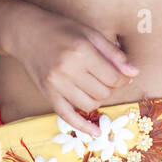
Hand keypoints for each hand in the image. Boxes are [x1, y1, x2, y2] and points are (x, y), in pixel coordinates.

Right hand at [5, 6, 137, 137]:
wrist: (27, 33)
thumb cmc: (61, 29)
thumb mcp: (90, 33)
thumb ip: (113, 53)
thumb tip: (134, 72)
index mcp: (81, 51)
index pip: (113, 77)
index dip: (124, 78)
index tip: (124, 74)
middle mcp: (68, 70)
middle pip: (103, 92)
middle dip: (112, 88)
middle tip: (110, 78)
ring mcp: (56, 84)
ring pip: (90, 105)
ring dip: (99, 99)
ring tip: (98, 87)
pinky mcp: (48, 94)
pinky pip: (68, 116)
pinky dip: (83, 127)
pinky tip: (96, 132)